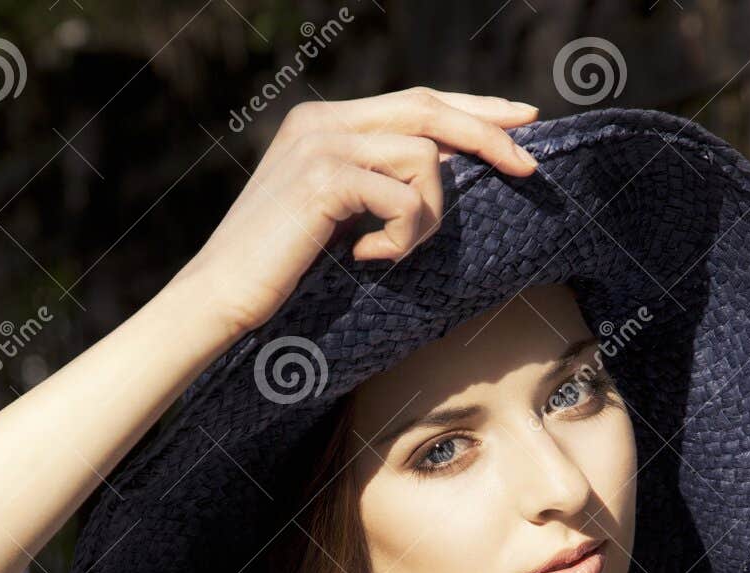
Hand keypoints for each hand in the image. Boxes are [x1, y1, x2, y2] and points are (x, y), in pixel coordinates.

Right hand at [173, 87, 539, 342]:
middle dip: (488, 136)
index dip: (473, 109)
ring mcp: (322, 144)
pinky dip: (402, 234)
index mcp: (325, 122)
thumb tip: (441, 170)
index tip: (520, 121)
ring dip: (428, 216)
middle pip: (429, 110)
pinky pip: (404, 196)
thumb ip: (375, 183)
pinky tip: (367, 258)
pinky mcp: (325, 178)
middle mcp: (324, 120)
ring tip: (392, 251)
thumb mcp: (335, 215)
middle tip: (529, 166)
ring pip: (424, 157)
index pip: (415, 101)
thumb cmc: (277, 270)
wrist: (220, 295)